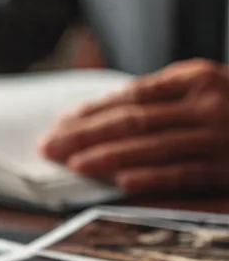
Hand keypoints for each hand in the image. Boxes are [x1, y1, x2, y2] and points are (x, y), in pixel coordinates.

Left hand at [39, 60, 228, 194]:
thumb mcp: (208, 88)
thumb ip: (166, 98)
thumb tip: (105, 116)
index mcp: (196, 78)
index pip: (131, 96)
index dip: (92, 111)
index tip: (60, 124)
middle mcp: (206, 103)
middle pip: (133, 120)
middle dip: (86, 134)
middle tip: (50, 146)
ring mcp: (218, 137)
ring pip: (152, 147)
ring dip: (107, 157)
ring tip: (73, 165)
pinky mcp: (228, 169)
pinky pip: (184, 173)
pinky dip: (152, 177)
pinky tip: (123, 183)